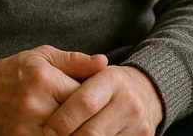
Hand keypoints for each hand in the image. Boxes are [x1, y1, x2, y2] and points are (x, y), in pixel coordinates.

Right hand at [0, 46, 107, 134]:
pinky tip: (64, 131)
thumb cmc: (15, 72)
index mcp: (43, 80)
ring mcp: (26, 128)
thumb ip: (74, 61)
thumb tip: (104, 62)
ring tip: (80, 126)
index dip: (96, 101)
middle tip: (95, 119)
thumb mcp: (42, 57)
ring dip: (76, 132)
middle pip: (77, 121)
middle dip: (89, 121)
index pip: (84, 96)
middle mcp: (34, 105)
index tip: (99, 101)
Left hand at [43, 65, 162, 135]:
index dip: (63, 120)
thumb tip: (56, 71)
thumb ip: (72, 64)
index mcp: (113, 80)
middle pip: (92, 131)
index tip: (47, 130)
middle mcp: (129, 102)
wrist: (145, 92)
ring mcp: (138, 124)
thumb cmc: (106, 81)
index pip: (84, 103)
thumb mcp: (90, 68)